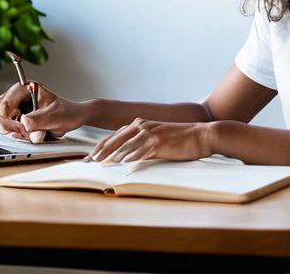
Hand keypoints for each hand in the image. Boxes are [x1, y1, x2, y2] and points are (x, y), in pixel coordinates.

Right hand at [0, 81, 85, 142]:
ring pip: (5, 120)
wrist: (74, 119)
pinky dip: (19, 134)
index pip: (5, 100)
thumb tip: (23, 123)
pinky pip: (11, 127)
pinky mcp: (20, 118)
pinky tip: (33, 133)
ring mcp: (20, 107)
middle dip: (11, 124)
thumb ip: (38, 120)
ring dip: (17, 130)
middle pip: (1, 110)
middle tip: (24, 131)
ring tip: (35, 132)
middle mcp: (21, 96)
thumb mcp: (55, 116)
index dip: (7, 114)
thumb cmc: (68, 112)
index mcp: (28, 88)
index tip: (16, 124)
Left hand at [88, 118, 214, 163]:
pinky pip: (141, 150)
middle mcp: (142, 126)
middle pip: (115, 139)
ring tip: (100, 164)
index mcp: (140, 125)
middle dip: (100, 151)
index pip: (114, 136)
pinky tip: (122, 163)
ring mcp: (150, 134)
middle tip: (88, 162)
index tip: (90, 157)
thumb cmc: (180, 139)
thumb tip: (127, 157)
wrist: (201, 135)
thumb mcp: (157, 138)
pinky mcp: (159, 142)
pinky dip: (130, 156)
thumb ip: (142, 144)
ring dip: (111, 155)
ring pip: (125, 144)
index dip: (101, 146)